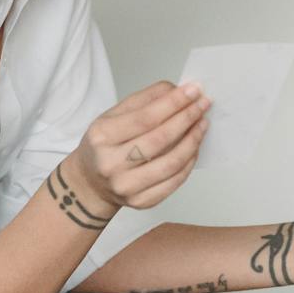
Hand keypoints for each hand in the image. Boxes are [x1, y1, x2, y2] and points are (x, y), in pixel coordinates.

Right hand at [68, 81, 211, 212]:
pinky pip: (174, 181)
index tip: (194, 90)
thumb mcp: (113, 116)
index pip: (146, 117)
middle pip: (160, 139)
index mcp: (102, 136)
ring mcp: (126, 186)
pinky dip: (189, 162)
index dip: (174, 103)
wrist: (90, 183)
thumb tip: (177, 90)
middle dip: (187, 118)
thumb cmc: (105, 145)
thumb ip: (145, 100)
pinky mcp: (141, 202)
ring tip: (202, 124)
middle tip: (203, 104)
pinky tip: (194, 147)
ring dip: (193, 140)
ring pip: (171, 163)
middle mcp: (111, 164)